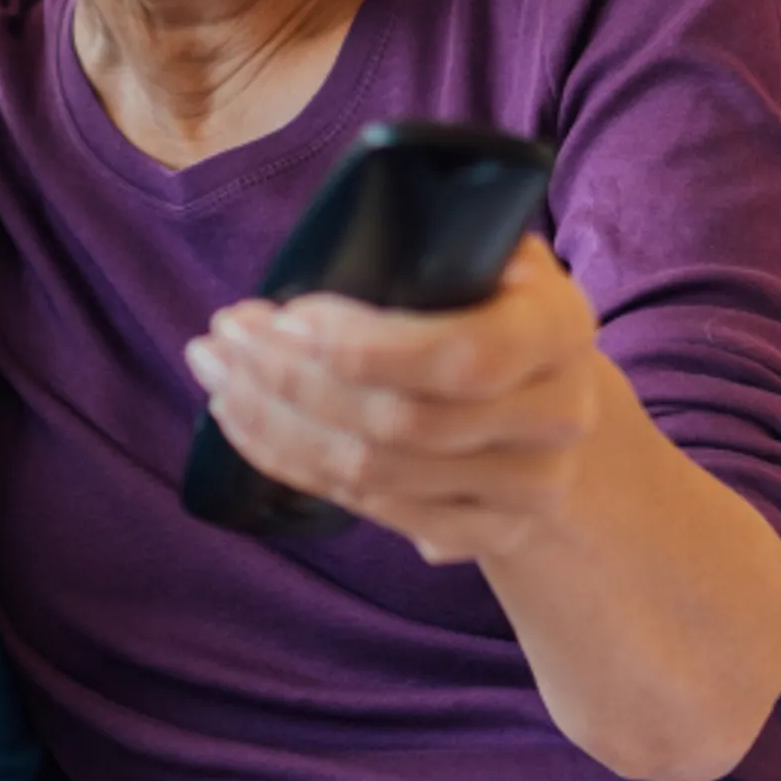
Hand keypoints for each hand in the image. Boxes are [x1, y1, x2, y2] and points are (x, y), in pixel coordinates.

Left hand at [185, 237, 639, 565]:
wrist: (555, 401)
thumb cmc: (497, 310)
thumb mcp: (490, 259)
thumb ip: (434, 246)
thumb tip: (333, 248)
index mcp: (559, 326)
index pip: (464, 354)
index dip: (365, 346)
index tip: (286, 313)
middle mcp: (558, 415)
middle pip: (403, 422)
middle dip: (291, 379)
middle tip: (224, 336)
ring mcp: (529, 487)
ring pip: (375, 473)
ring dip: (276, 424)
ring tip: (220, 375)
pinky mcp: (490, 534)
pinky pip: (374, 511)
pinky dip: (295, 466)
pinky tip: (248, 425)